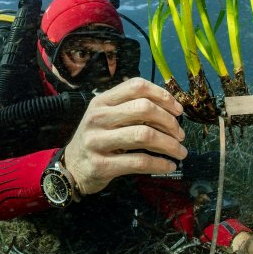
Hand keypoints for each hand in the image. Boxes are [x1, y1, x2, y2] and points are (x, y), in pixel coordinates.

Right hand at [64, 77, 186, 194]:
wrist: (72, 167)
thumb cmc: (97, 138)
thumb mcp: (106, 116)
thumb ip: (130, 108)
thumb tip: (170, 108)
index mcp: (102, 101)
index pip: (136, 86)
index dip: (162, 95)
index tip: (178, 110)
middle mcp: (98, 117)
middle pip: (143, 108)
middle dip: (169, 121)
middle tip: (180, 134)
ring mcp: (97, 141)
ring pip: (144, 135)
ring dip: (169, 144)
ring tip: (180, 151)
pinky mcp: (102, 165)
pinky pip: (139, 162)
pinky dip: (160, 164)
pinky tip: (169, 165)